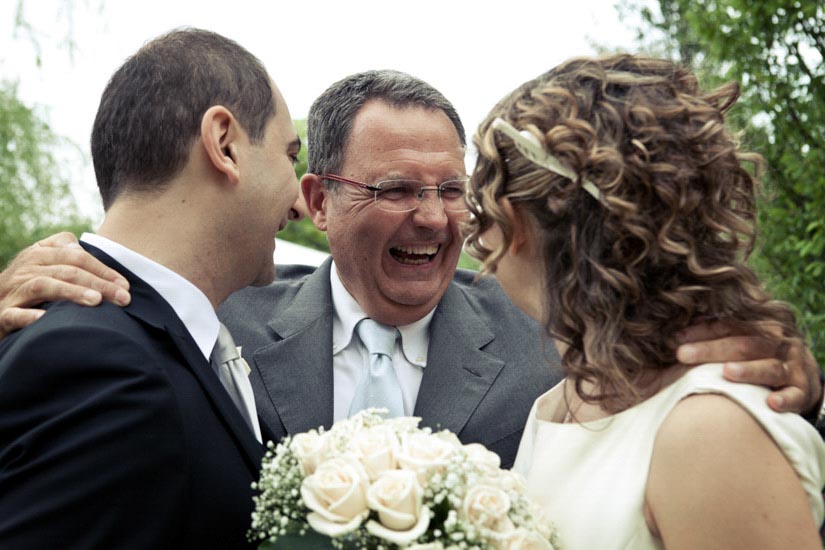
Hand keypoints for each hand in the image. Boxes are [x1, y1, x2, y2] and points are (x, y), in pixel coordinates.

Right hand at [0, 232, 130, 339]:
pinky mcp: (3, 315)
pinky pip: (14, 314)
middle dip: (98, 283)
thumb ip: (67, 255)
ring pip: (43, 286)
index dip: (103, 269)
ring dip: (71, 292)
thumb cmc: (28, 285)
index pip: (76, 256)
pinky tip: (46, 318)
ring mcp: (13, 292)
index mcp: (38, 254)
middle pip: (66, 271)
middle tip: (122, 298)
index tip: (125, 286)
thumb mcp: (45, 264)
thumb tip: (89, 255)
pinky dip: (29, 316)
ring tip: (96, 301)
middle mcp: (25, 269)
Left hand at [676, 321, 821, 414]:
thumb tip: (673, 334)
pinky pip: (795, 396)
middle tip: (682, 355)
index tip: (674, 339)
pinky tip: (770, 403)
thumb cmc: (758, 357)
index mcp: (758, 327)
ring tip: (726, 373)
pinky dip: (785, 399)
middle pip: (743, 344)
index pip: (726, 326)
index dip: (700, 331)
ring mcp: (792, 367)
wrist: (803, 375)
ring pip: (769, 367)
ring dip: (749, 370)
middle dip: (711, 349)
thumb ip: (715, 336)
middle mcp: (777, 343)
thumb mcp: (741, 341)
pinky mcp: (803, 391)